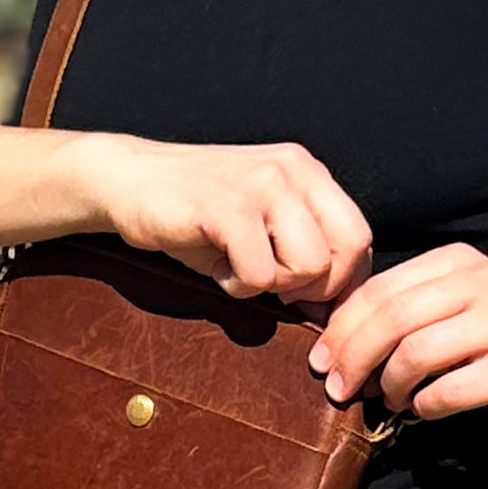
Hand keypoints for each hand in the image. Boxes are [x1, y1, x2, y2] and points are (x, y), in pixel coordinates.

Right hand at [77, 131, 372, 303]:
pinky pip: (260, 275)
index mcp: (309, 173)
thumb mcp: (262, 231)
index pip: (360, 238)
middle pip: (345, 255)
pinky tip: (215, 266)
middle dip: (313, 289)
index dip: (342, 282)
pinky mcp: (227, 207)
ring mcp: (262, 185)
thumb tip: (334, 318)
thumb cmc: (197, 215)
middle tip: (272, 286)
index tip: (306, 298)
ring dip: (272, 286)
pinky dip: (236, 286)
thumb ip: (303, 259)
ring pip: (309, 266)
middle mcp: (294, 170)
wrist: (127, 180)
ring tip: (238, 268)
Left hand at [305, 242, 487, 417]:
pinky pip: (450, 391)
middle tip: (339, 388)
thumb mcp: (468, 293)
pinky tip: (424, 409)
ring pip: (415, 354)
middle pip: (390, 319)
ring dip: (389, 385)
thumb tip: (343, 341)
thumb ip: (416, 305)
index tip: (321, 359)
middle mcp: (478, 284)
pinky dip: (425, 406)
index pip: (378, 290)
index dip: (340, 329)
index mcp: (456, 263)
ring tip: (390, 398)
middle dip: (352, 358)